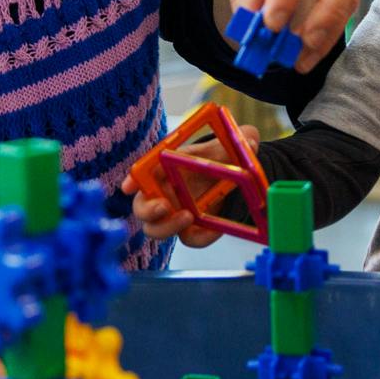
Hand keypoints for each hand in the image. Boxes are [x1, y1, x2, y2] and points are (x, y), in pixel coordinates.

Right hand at [120, 125, 260, 247]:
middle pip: (141, 207)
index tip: (128, 186)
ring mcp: (175, 213)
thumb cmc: (221, 156)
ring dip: (166, 227)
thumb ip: (241, 139)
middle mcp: (164, 192)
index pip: (141, 173)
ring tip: (187, 216)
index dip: (132, 179)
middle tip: (164, 206)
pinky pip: (190, 239)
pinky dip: (200, 237)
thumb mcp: (233, 144)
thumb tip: (251, 142)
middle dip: (147, 209)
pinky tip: (214, 230)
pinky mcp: (191, 229)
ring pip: (156, 229)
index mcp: (165, 168)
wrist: (235, 176)